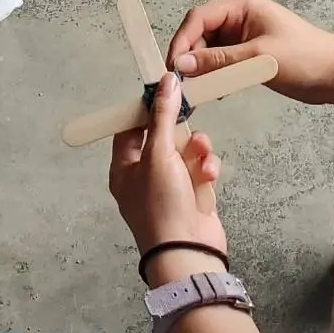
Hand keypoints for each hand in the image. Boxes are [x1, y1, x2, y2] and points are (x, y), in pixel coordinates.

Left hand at [110, 73, 226, 258]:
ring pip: (186, 150)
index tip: (163, 90)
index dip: (146, 109)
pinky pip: (200, 168)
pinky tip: (209, 176)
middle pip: (162, 136)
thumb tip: (166, 80)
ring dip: (197, 149)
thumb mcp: (158, 154)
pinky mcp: (193, 194)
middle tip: (189, 115)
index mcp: (125, 168)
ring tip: (202, 154)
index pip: (130, 128)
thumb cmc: (162, 203)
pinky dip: (206, 169)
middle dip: (180, 130)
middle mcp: (145, 176)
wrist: (188, 253)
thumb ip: (162, 115)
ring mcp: (171, 186)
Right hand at [167, 0, 333, 106]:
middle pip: (200, 34)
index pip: (198, 18)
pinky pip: (221, 61)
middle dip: (189, 58)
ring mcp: (242, 34)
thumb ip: (218, 61)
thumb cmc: (303, 58)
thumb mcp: (258, 59)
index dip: (181, 42)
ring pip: (208, 50)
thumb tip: (180, 64)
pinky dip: (214, 75)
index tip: (171, 69)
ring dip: (200, 70)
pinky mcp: (247, 53)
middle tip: (181, 86)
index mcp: (240, 4)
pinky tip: (215, 92)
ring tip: (195, 93)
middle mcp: (237, 15)